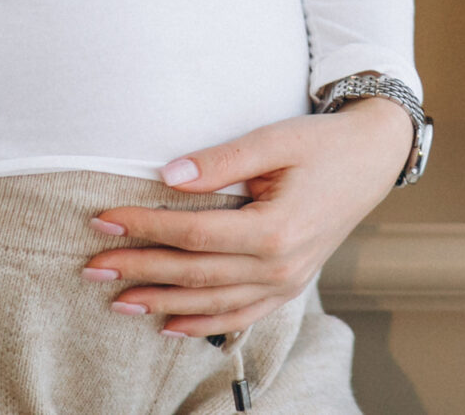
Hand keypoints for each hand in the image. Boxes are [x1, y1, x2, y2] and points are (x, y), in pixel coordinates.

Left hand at [81, 101, 414, 333]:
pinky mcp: (289, 286)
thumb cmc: (322, 144)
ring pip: (212, 303)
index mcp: (274, 229)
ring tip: (118, 300)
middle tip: (92, 265)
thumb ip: (221, 162)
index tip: (103, 219)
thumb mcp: (273, 140)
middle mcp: (280, 266)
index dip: (143, 227)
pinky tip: (170, 325)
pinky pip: (240, 315)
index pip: (192, 234)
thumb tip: (168, 177)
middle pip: (194, 274)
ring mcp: (286, 283)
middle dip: (139, 269)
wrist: (372, 159)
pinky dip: (203, 324)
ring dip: (161, 303)